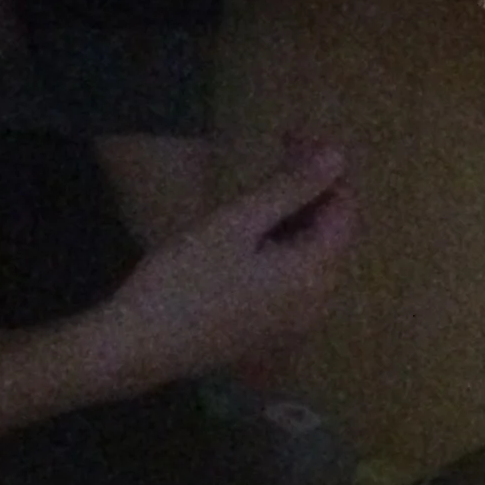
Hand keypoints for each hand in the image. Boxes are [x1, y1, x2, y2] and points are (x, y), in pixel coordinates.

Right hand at [97, 146, 357, 389]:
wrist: (139, 347)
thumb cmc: (184, 279)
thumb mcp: (236, 223)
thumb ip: (290, 189)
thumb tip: (339, 156)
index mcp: (317, 273)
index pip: (344, 209)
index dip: (324, 169)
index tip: (290, 137)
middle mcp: (319, 302)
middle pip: (333, 234)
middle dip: (312, 190)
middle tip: (277, 151)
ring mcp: (297, 322)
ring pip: (314, 256)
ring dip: (298, 217)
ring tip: (263, 187)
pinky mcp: (272, 332)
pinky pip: (295, 280)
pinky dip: (284, 247)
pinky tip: (254, 233)